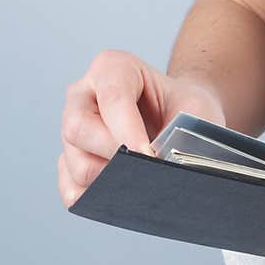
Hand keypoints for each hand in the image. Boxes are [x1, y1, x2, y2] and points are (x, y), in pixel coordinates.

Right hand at [57, 49, 226, 208]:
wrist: (180, 116)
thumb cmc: (185, 107)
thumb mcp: (195, 109)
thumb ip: (182, 132)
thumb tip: (167, 169)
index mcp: (113, 68)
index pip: (112, 97)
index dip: (128, 130)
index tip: (149, 155)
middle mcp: (83, 94)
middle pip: (77, 128)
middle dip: (112, 155)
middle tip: (145, 170)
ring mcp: (72, 128)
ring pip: (74, 162)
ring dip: (107, 180)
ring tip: (141, 182)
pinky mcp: (70, 160)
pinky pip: (70, 187)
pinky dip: (94, 197)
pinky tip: (121, 194)